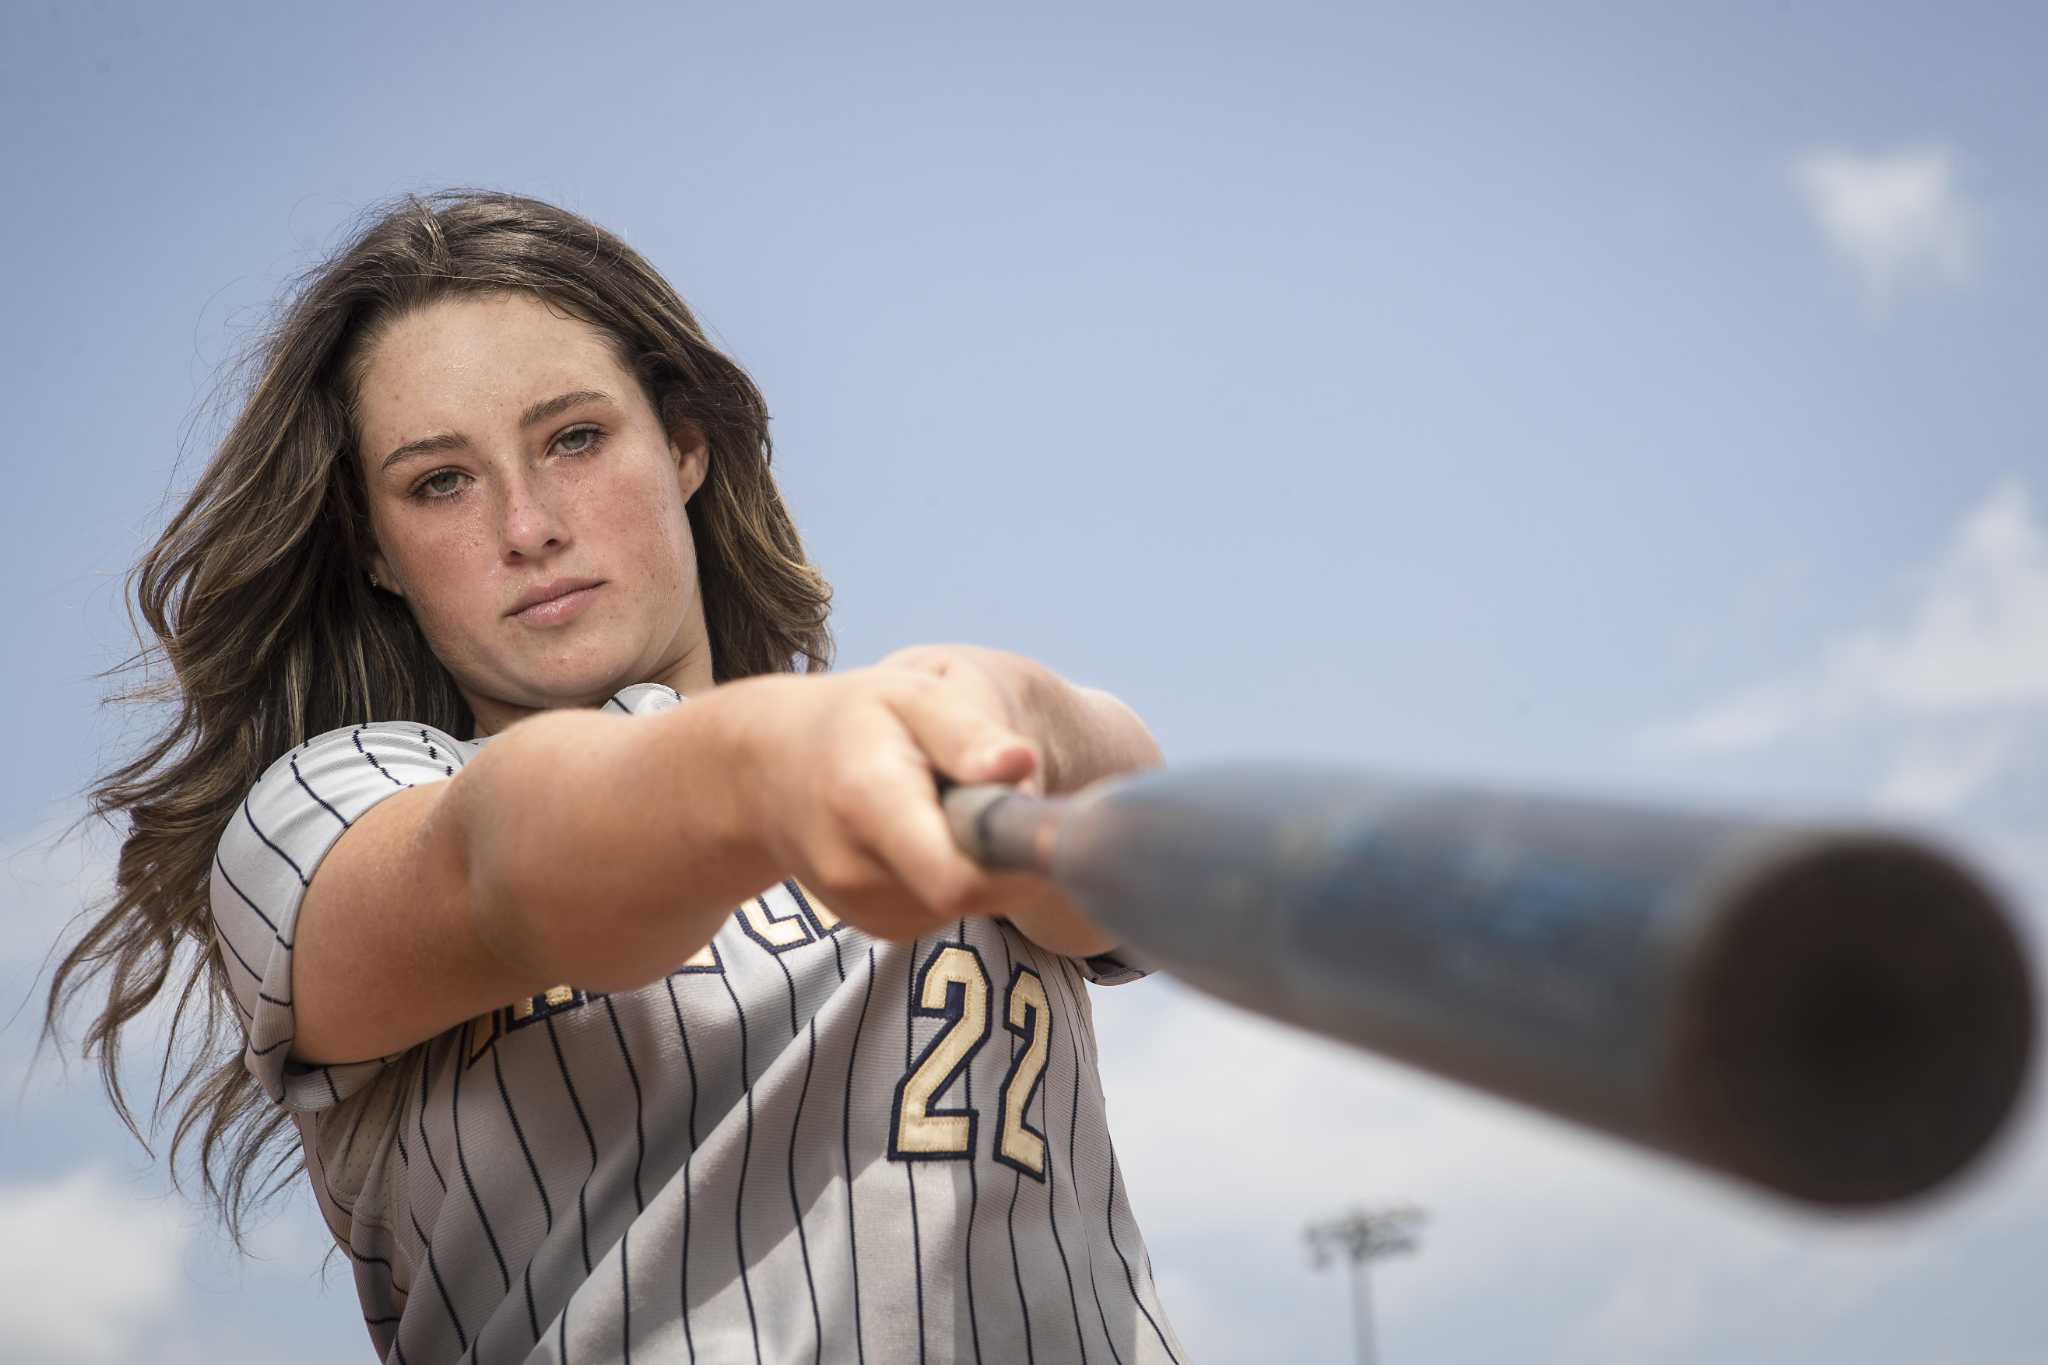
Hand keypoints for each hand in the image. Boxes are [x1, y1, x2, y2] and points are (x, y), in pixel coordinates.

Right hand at [734, 667, 1067, 940]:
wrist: (765, 772)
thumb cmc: (852, 721)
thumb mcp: (908, 696)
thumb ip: (967, 731)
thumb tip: (1023, 764)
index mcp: (869, 804)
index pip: (957, 877)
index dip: (1016, 859)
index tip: (1036, 817)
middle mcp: (859, 873)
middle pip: (976, 891)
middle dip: (1008, 850)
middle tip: (991, 791)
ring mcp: (866, 911)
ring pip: (973, 903)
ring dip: (985, 861)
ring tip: (946, 804)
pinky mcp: (882, 927)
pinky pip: (954, 909)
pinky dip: (963, 873)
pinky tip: (931, 832)